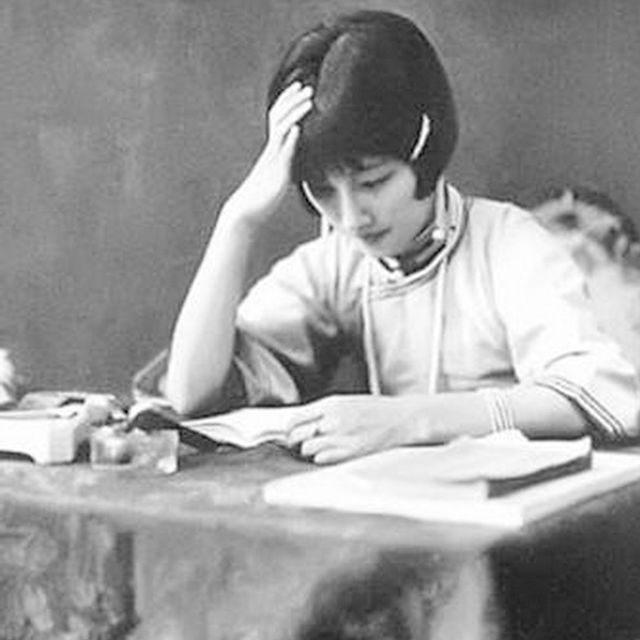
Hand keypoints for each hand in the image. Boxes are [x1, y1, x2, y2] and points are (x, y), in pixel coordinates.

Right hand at [223, 82, 312, 227]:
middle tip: (308, 86)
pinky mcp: (276, 176)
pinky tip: (298, 129)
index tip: (300, 86)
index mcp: (272, 151)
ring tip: (309, 101)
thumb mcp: (278, 176)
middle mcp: (271, 152)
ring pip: (282, 132)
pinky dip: (290, 141)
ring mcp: (273, 163)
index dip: (288, 102)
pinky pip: (283, 156)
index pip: (279, 119)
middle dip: (294, 101)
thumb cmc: (262, 197)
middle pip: (280, 119)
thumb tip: (294, 154)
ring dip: (296, 114)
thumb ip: (286, 163)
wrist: (246, 212)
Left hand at [287, 395, 419, 464]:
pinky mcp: (351, 453)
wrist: (404, 419)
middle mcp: (334, 419)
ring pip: (308, 450)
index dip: (289, 428)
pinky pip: (322, 460)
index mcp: (332, 404)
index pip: (296, 418)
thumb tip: (301, 423)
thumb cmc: (377, 411)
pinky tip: (332, 455)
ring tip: (320, 449)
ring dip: (310, 451)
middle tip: (300, 444)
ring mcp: (342, 437)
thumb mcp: (348, 402)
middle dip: (295, 441)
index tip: (289, 433)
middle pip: (298, 435)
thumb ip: (324, 411)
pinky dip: (322, 459)